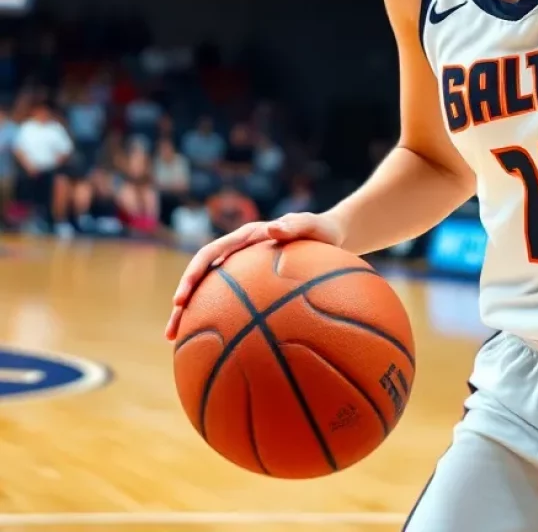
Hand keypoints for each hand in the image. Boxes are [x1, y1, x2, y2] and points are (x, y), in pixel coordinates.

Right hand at [164, 211, 343, 340]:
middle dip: (182, 303)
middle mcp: (239, 252)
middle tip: (171, 331)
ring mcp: (244, 269)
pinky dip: (220, 320)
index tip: (180, 299)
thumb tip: (272, 228)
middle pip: (202, 278)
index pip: (210, 254)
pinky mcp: (254, 283)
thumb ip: (295, 224)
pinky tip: (218, 347)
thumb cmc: (322, 229)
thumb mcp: (312, 224)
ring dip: (193, 315)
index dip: (192, 275)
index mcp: (246, 237)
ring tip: (180, 343)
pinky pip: (232, 302)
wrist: (331, 234)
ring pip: (211, 292)